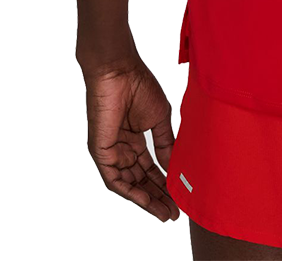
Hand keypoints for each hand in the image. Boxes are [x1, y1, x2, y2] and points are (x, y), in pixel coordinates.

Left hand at [83, 54, 179, 221]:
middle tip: (175, 210)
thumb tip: (175, 165)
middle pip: (141, 180)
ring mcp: (111, 152)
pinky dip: (132, 192)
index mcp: (134, 139)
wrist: (119, 70)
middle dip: (158, 196)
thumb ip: (165, 143)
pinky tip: (148, 200)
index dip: (164, 183)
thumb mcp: (159, 118)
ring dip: (148, 199)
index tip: (180, 195)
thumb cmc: (138, 85)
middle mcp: (122, 148)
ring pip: (129, 184)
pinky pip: (115, 180)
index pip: (150, 168)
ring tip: (166, 210)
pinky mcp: (101, 153)